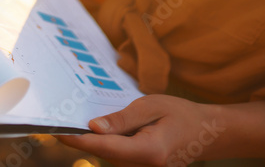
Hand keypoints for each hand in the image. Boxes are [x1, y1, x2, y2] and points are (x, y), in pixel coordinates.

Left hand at [57, 95, 225, 166]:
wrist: (207, 133)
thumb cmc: (181, 114)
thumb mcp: (151, 106)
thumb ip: (122, 119)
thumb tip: (93, 127)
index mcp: (149, 151)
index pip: (105, 147)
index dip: (79, 139)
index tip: (57, 131)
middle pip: (104, 153)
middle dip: (84, 137)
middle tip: (62, 117)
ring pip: (109, 156)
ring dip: (96, 140)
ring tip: (84, 119)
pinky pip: (118, 157)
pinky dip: (108, 143)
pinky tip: (105, 127)